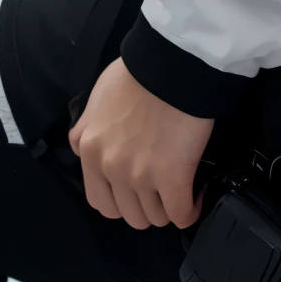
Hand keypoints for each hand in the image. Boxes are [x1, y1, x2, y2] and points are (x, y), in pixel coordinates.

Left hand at [68, 58, 213, 229]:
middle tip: (160, 187)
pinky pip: (181, 215)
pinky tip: (196, 195)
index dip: (121, 199)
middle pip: (129, 214)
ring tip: (180, 187)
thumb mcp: (97, 97)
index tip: (137, 188)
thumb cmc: (137, 74)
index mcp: (91, 150)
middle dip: (145, 205)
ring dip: (168, 207)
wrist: (172, 64)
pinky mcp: (174, 177)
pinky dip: (190, 211)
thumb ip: (85, 127)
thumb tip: (84, 147)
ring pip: (155, 218)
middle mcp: (112, 168)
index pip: (100, 201)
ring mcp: (142, 176)